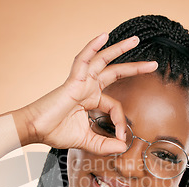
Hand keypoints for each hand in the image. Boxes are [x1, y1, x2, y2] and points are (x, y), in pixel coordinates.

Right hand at [23, 33, 157, 155]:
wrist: (35, 130)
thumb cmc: (54, 132)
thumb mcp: (85, 141)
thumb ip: (103, 145)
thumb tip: (122, 147)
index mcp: (90, 101)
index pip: (114, 106)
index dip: (121, 122)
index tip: (121, 138)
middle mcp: (87, 89)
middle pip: (114, 73)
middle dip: (134, 68)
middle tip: (152, 65)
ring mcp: (80, 82)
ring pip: (102, 60)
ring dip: (119, 49)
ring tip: (134, 40)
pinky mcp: (73, 81)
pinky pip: (83, 59)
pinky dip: (93, 47)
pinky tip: (103, 36)